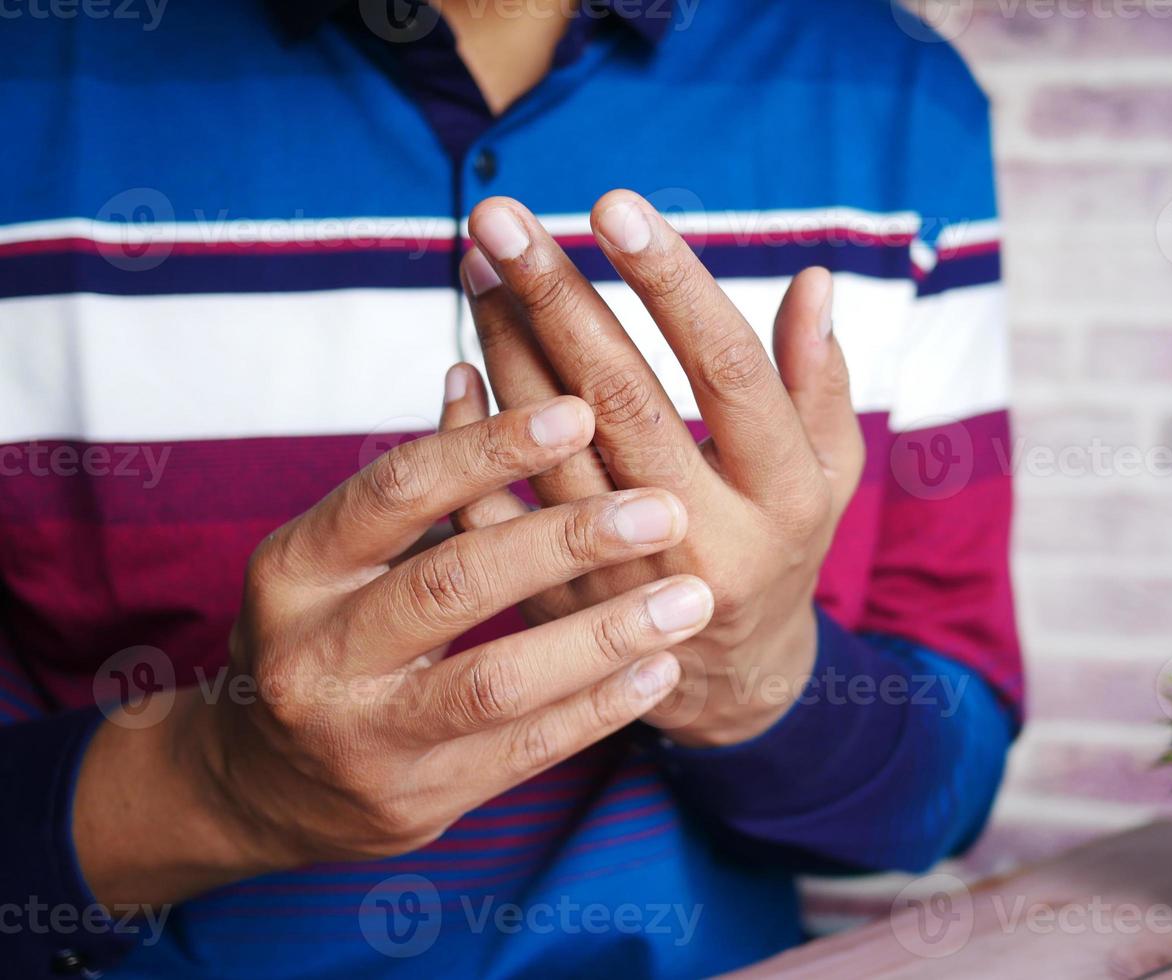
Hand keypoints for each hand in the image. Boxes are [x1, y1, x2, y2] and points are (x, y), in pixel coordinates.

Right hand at [75, 392, 713, 905]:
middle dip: (569, 541)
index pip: (397, 491)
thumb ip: (413, 488)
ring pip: (498, 681)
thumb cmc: (324, 636)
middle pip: (454, 583)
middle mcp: (316, 654)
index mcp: (294, 569)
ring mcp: (365, 737)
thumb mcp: (337, 558)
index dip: (491, 447)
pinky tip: (660, 666)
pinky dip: (601, 706)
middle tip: (663, 509)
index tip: (581, 411)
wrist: (262, 785)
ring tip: (689, 599)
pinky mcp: (418, 800)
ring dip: (604, 635)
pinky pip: (526, 750)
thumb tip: (477, 372)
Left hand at [448, 190, 865, 746]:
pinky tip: (458, 368)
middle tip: (501, 217)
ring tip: (478, 265)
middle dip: (556, 297)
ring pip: (550, 447)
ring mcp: (625, 578)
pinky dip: (468, 439)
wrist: (730, 678)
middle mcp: (703, 535)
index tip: (615, 206)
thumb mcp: (828, 471)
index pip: (728, 370)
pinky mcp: (561, 607)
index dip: (671, 285)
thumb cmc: (783, 543)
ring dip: (505, 347)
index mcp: (782, 493)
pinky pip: (496, 516)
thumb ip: (817, 380)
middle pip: (621, 398)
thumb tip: (815, 280)